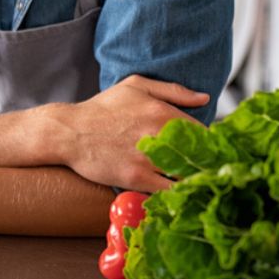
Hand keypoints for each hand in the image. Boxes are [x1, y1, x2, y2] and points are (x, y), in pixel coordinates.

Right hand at [53, 75, 208, 191]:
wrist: (69, 131)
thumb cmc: (102, 108)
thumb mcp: (136, 86)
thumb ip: (173, 90)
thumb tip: (205, 97)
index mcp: (162, 111)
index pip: (203, 132)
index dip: (209, 143)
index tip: (209, 150)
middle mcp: (158, 134)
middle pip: (199, 155)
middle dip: (205, 164)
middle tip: (205, 169)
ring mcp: (147, 158)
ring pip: (186, 174)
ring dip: (193, 179)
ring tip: (194, 182)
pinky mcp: (135, 177)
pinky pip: (167, 190)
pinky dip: (176, 193)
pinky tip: (177, 192)